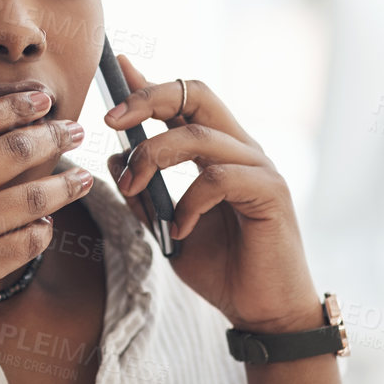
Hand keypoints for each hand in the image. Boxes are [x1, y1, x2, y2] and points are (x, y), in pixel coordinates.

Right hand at [0, 90, 95, 363]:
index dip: (16, 106)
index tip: (42, 99)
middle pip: (13, 151)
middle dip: (52, 136)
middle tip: (76, 129)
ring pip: (30, 197)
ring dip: (64, 184)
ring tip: (84, 176)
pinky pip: (25, 243)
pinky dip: (41, 232)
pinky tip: (48, 225)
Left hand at [102, 54, 322, 333]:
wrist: (263, 313)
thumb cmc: (222, 269)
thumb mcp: (168, 228)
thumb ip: (146, 194)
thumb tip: (114, 157)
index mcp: (219, 152)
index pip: (185, 100)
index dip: (149, 83)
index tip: (116, 69)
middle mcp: (241, 149)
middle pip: (197, 93)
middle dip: (149, 98)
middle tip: (112, 121)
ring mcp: (260, 168)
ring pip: (200, 135)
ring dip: (154, 157)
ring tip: (133, 186)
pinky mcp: (272, 192)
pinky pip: (219, 178)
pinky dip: (188, 201)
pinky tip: (179, 229)